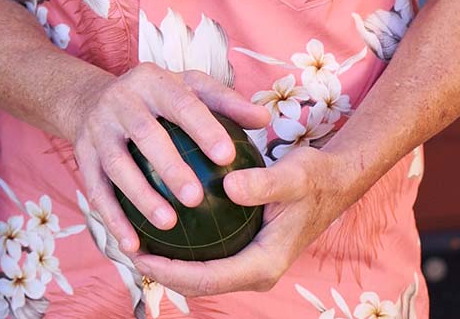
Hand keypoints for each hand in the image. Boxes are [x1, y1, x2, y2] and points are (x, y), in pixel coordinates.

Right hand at [59, 63, 274, 257]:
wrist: (91, 100)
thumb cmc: (158, 100)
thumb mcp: (190, 88)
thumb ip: (226, 103)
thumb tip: (264, 118)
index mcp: (152, 81)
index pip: (181, 103)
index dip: (203, 129)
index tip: (226, 157)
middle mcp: (121, 101)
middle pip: (145, 134)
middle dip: (168, 166)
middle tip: (196, 198)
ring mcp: (98, 129)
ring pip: (117, 165)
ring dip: (140, 196)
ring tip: (168, 224)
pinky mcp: (83, 157)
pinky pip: (96, 190)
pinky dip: (113, 218)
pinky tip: (133, 244)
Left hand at [131, 145, 364, 297]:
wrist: (333, 182)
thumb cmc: (314, 178)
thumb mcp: (294, 176)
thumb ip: (263, 184)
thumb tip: (229, 188)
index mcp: (265, 264)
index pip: (209, 279)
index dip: (171, 272)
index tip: (140, 254)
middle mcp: (256, 271)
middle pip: (198, 284)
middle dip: (161, 272)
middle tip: (126, 248)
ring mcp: (250, 264)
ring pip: (200, 274)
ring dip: (168, 262)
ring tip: (132, 238)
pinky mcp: (245, 251)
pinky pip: (207, 256)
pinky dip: (182, 245)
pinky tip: (157, 219)